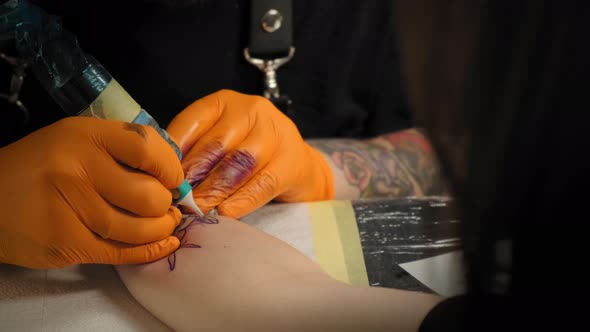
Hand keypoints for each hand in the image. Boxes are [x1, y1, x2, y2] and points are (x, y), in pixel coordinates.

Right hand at [0, 117, 183, 268]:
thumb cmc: (40, 167)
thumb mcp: (77, 140)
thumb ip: (121, 151)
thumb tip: (173, 178)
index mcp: (84, 135)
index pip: (147, 148)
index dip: (170, 168)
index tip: (173, 179)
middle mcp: (76, 168)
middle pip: (148, 195)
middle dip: (166, 205)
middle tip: (164, 205)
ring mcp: (69, 208)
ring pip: (139, 228)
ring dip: (162, 229)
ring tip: (164, 224)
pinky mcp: (65, 243)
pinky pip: (122, 252)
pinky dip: (150, 250)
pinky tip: (163, 244)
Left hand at [167, 90, 333, 217]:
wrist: (298, 166)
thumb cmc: (248, 155)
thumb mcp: (220, 143)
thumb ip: (195, 152)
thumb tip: (162, 178)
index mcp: (225, 102)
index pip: (192, 123)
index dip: (174, 154)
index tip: (160, 179)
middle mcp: (252, 110)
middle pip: (216, 145)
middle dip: (193, 176)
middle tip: (176, 201)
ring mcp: (276, 132)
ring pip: (238, 163)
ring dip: (214, 190)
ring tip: (197, 210)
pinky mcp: (292, 161)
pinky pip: (262, 183)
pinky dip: (241, 201)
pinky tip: (225, 213)